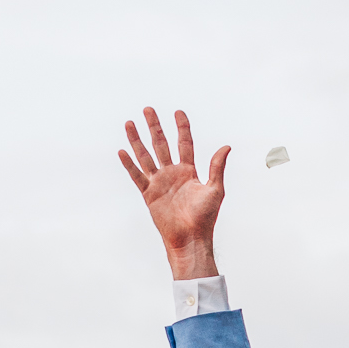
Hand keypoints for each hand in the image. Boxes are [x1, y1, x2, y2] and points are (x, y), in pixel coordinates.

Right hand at [118, 107, 229, 281]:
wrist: (191, 238)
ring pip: (146, 156)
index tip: (178, 112)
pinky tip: (122, 151)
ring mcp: (159, 183)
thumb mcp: (215, 190)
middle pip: (162, 144)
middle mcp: (172, 174)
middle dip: (154, 127)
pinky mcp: (149, 194)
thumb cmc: (206, 217)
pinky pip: (137, 176)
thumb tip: (226, 146)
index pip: (184, 144)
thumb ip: (217, 167)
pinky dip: (129, 164)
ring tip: (130, 123)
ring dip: (137, 140)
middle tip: (148, 109)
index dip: (182, 128)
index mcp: (189, 172)